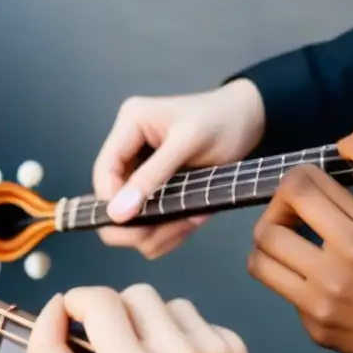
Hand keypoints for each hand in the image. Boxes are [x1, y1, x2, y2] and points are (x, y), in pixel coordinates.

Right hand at [0, 286, 283, 352]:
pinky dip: (174, 327)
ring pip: (145, 297)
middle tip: (93, 321)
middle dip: (88, 303)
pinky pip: (185, 311)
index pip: (49, 344)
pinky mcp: (227, 352)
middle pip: (100, 300)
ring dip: (134, 314)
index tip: (56, 315)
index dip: (46, 319)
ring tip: (139, 346)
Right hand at [93, 78, 265, 257]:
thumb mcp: (188, 143)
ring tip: (187, 224)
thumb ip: (152, 177)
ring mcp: (140, 171)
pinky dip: (166, 233)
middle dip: (132, 223)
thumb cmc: (223, 120)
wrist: (249, 121)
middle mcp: (129, 148)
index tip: (131, 224)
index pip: (104, 172)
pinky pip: (149, 222)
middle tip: (160, 232)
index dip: (110, 203)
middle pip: (109, 199)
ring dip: (153, 232)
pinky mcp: (155, 189)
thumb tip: (118, 212)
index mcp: (130, 125)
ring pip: (128, 218)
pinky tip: (188, 223)